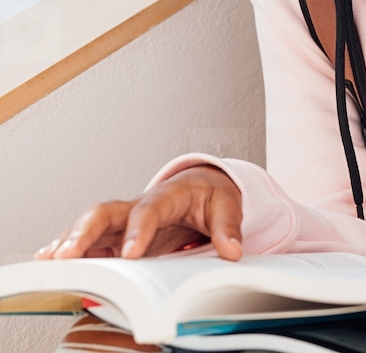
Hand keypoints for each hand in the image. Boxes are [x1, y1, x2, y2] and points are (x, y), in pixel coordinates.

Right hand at [35, 166, 242, 261]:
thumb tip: (232, 250)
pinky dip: (68, 250)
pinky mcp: (116, 235)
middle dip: (84, 233)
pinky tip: (50, 262)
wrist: (202, 187)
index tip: (131, 254)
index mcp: (167, 195)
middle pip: (105, 213)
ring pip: (89, 227)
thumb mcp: (227, 204)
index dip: (138, 231)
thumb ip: (229, 226)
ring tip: (50, 262)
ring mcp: (123, 221)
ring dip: (68, 243)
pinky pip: (88, 241)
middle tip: (68, 255)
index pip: (149, 210)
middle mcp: (138, 206)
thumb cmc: (210, 195)